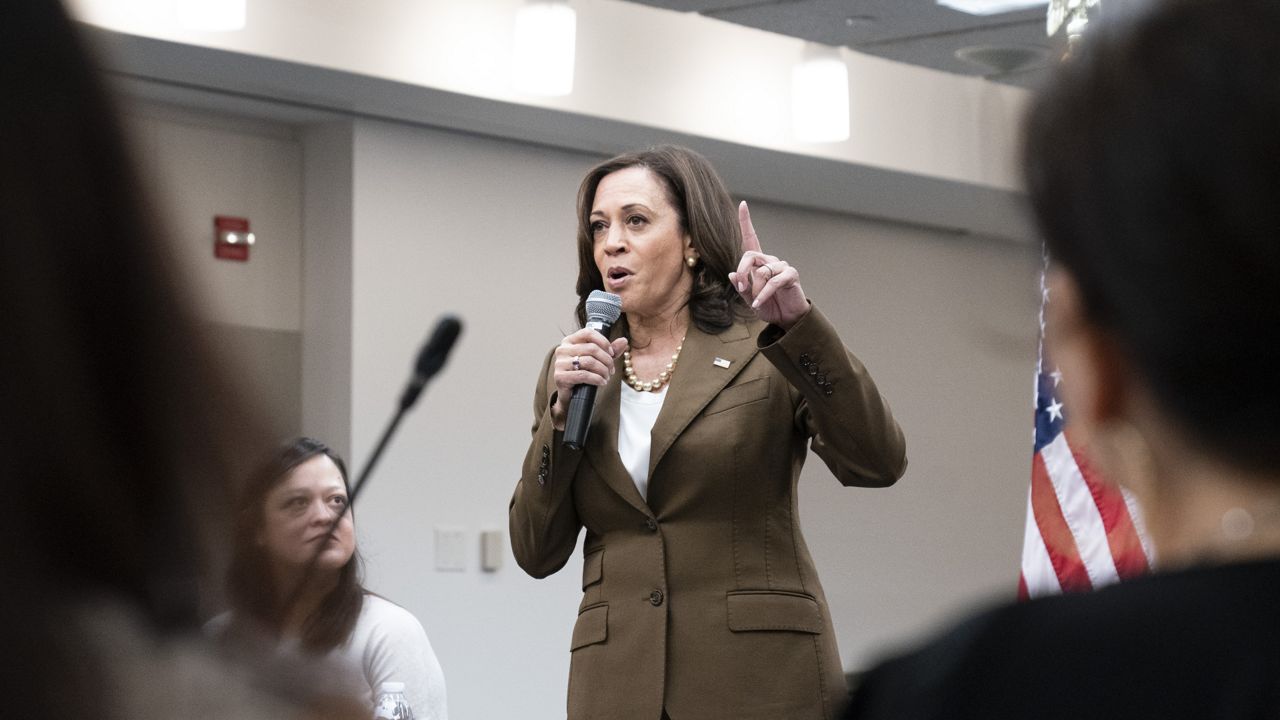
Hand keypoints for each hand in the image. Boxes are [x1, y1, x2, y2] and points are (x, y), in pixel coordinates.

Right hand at [550, 328, 628, 429]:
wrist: (571, 396)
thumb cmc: (583, 375)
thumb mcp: (598, 360)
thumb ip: (610, 350)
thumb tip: (624, 340)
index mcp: (569, 341)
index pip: (588, 333)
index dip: (603, 342)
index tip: (611, 353)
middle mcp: (562, 349)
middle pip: (591, 348)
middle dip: (606, 360)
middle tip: (611, 370)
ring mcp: (559, 363)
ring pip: (589, 361)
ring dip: (603, 370)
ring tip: (607, 377)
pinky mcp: (560, 377)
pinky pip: (583, 375)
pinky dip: (597, 379)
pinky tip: (602, 382)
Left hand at [728, 201, 809, 329]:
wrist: (787, 319)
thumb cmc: (769, 306)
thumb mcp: (749, 299)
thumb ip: (741, 287)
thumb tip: (731, 274)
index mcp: (759, 263)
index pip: (751, 238)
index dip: (746, 221)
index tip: (742, 204)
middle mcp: (770, 260)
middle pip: (750, 256)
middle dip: (742, 272)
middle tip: (742, 288)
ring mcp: (782, 267)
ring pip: (761, 271)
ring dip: (755, 289)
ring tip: (755, 301)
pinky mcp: (790, 275)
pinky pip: (773, 281)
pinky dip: (763, 294)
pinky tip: (758, 303)